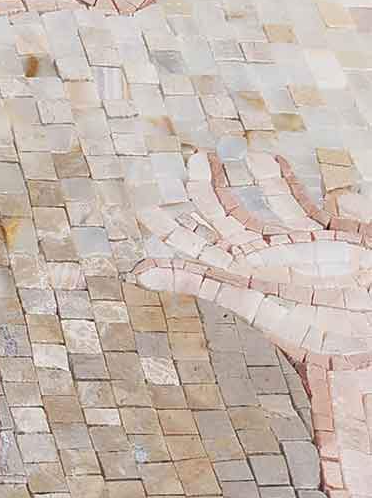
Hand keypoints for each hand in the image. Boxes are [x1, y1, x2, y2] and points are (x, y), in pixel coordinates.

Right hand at [138, 151, 371, 364]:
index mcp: (305, 234)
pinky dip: (175, 278)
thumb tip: (341, 194)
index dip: (272, 176)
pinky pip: (206, 287)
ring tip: (149, 212)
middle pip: (231, 214)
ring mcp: (255, 274)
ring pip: (209, 247)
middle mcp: (272, 251)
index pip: (283, 197)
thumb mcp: (368, 245)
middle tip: (196, 159)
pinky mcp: (246, 301)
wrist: (363, 341)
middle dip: (211, 187)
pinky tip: (147, 270)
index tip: (260, 156)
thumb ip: (360, 217)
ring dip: (178, 231)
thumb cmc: (367, 292)